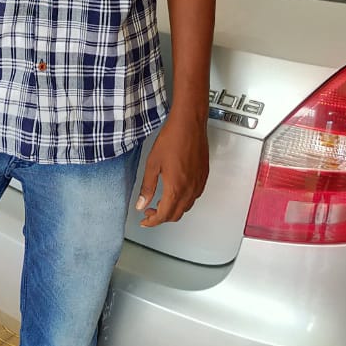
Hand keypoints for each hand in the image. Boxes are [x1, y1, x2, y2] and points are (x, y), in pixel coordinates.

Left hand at [135, 110, 209, 227]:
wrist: (189, 124)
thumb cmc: (172, 139)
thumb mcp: (152, 163)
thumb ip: (147, 187)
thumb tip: (141, 204)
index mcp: (176, 188)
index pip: (164, 215)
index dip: (152, 221)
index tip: (145, 220)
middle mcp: (190, 189)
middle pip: (176, 215)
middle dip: (161, 217)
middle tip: (150, 211)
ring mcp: (199, 183)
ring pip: (186, 207)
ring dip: (173, 209)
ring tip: (160, 201)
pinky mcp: (204, 176)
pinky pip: (194, 197)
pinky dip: (183, 201)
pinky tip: (175, 192)